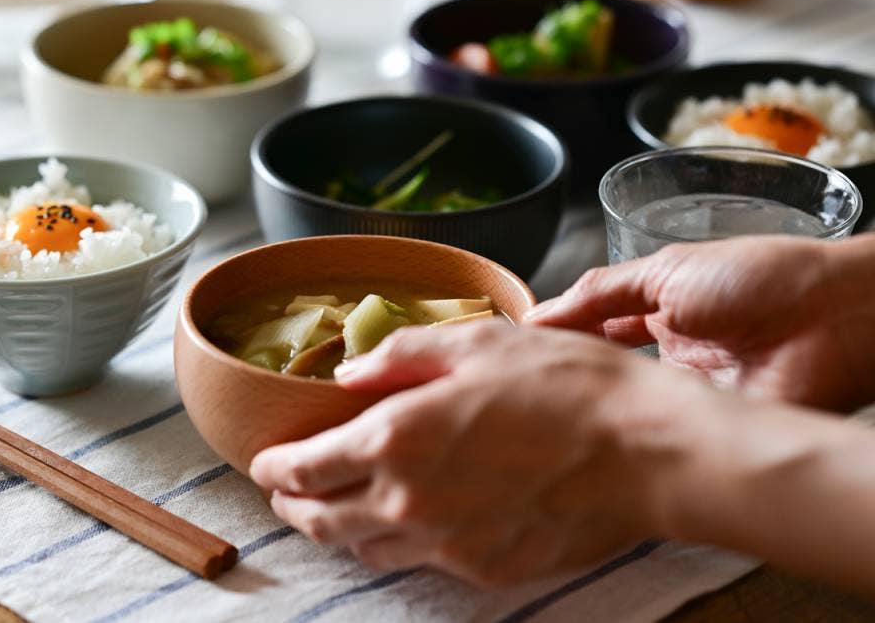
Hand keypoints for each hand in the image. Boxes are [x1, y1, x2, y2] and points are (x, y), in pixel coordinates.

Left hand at [249, 322, 702, 586]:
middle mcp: (410, 503)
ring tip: (337, 508)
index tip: (264, 463)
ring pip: (366, 548)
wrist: (647, 451)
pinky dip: (401, 541)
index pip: (304, 468)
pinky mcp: (487, 570)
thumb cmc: (564, 383)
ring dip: (340, 528)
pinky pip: (424, 561)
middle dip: (293, 505)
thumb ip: (399, 357)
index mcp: (396, 440)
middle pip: (323, 519)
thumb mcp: (474, 342)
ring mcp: (448, 545)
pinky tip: (412, 520)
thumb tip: (347, 375)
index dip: (275, 467)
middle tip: (285, 492)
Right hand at [526, 235, 874, 410]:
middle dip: (561, 383)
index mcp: (656, 314)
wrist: (830, 318)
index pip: (591, 332)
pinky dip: (624, 440)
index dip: (552, 343)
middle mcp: (667, 360)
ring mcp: (685, 399)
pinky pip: (657, 439)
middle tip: (508, 393)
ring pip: (623, 410)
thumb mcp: (663, 271)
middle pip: (602, 375)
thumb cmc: (757, 279)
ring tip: (532, 417)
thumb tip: (536, 315)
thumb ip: (598, 292)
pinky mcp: (705, 432)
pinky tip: (583, 440)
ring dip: (587, 411)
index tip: (504, 355)